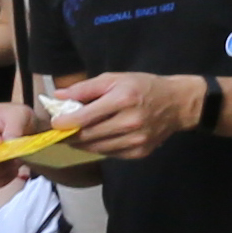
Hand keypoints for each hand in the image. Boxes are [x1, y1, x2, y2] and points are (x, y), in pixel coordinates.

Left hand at [48, 71, 202, 159]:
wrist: (177, 103)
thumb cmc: (143, 86)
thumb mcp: (115, 78)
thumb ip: (85, 88)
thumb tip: (57, 96)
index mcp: (122, 99)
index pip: (85, 117)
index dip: (65, 123)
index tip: (54, 124)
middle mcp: (130, 122)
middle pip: (88, 136)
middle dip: (70, 135)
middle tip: (60, 132)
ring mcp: (136, 140)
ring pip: (97, 148)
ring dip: (82, 144)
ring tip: (75, 136)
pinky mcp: (140, 152)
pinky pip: (110, 154)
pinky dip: (99, 148)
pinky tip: (97, 139)